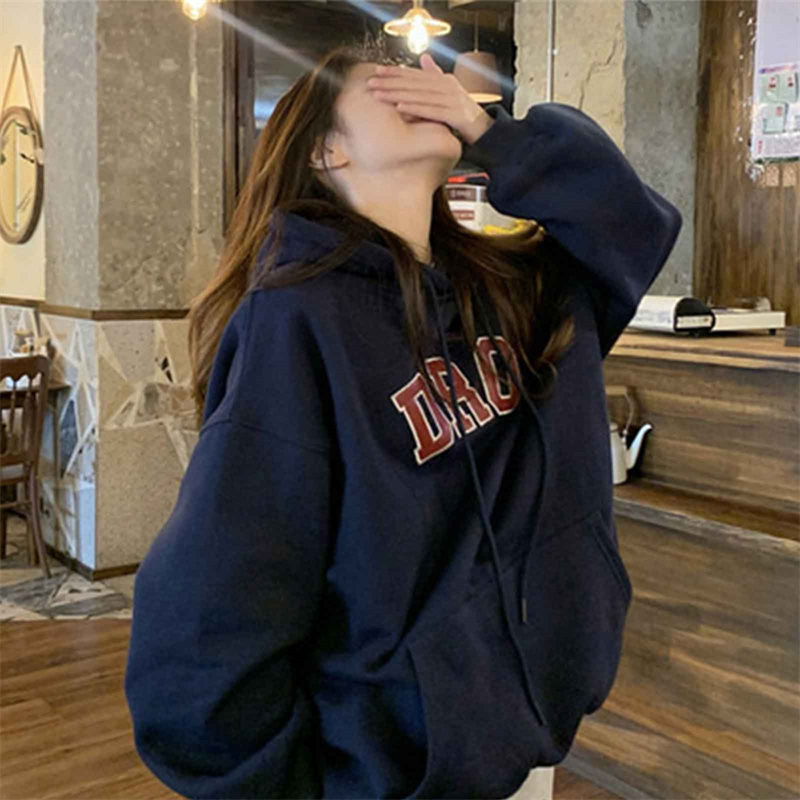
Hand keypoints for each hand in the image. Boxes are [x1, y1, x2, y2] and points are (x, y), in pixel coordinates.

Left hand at [367, 53, 494, 145]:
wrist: (486, 131)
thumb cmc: (464, 114)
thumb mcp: (450, 93)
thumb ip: (436, 76)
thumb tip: (424, 57)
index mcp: (445, 80)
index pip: (416, 74)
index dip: (396, 72)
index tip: (377, 71)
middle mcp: (448, 87)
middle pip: (415, 83)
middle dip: (391, 83)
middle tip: (371, 83)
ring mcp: (453, 100)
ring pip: (420, 96)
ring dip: (397, 95)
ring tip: (379, 95)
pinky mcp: (455, 115)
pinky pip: (431, 111)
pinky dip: (415, 109)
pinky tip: (400, 107)